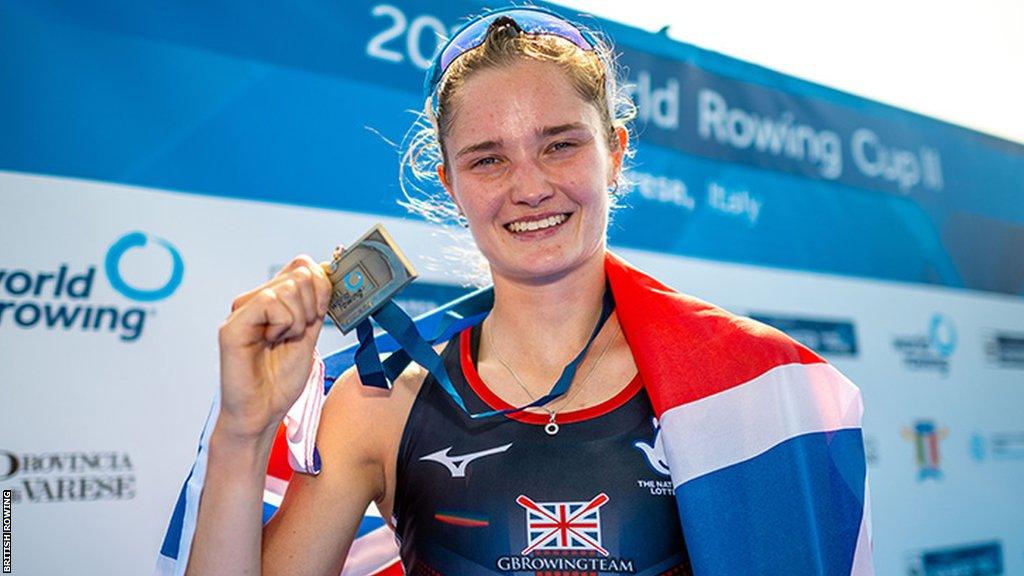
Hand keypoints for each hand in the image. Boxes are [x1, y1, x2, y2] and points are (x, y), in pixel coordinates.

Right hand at [216, 254, 334, 440]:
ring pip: (288, 287)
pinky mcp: (233, 325)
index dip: (322, 283)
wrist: (262, 413)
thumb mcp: (309, 337)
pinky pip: (270, 302)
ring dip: (298, 319)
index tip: (322, 311)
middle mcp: (255, 301)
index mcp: (273, 302)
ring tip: (283, 340)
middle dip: (312, 305)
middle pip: (300, 273)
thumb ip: (315, 308)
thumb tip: (327, 276)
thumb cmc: (280, 381)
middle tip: (299, 333)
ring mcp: (242, 311)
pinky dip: (283, 323)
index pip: (301, 265)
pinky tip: (271, 341)